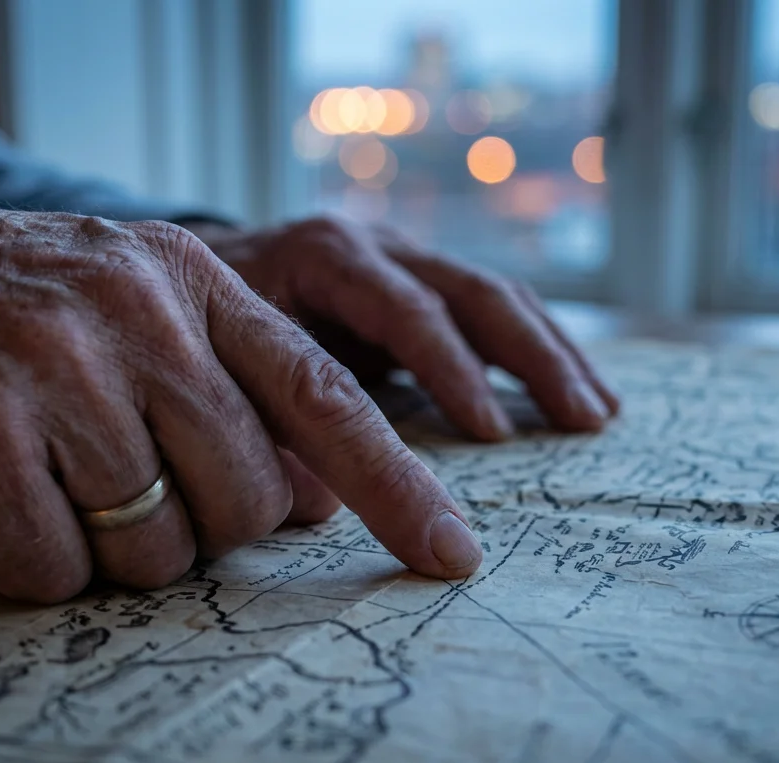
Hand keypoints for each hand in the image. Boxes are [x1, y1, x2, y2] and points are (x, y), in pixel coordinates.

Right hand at [0, 179, 483, 601]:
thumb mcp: (116, 303)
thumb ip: (220, 384)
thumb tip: (313, 498)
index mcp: (188, 278)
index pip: (325, 396)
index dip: (398, 486)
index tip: (451, 556)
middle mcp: (139, 312)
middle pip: (248, 501)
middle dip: (198, 529)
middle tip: (116, 487)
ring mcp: (59, 367)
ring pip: (160, 549)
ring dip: (109, 549)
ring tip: (41, 479)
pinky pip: (60, 571)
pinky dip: (28, 563)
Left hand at [203, 216, 619, 441]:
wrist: (180, 266)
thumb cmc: (199, 323)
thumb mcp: (217, 359)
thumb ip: (264, 421)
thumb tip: (321, 501)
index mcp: (328, 255)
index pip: (408, 310)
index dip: (452, 371)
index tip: (490, 433)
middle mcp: (377, 246)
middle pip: (474, 292)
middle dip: (532, 358)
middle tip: (580, 420)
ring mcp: (403, 257)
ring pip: (496, 295)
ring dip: (551, 353)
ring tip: (598, 411)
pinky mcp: (416, 279)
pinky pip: (489, 307)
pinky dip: (535, 347)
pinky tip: (574, 387)